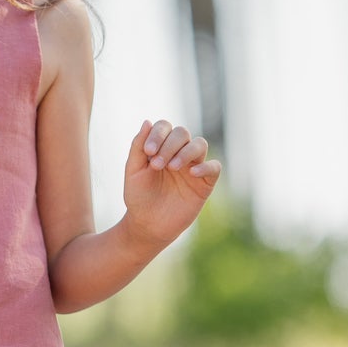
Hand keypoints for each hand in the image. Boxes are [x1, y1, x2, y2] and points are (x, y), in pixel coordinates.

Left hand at [123, 118, 221, 247]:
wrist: (148, 225)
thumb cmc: (139, 197)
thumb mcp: (133, 171)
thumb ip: (138, 146)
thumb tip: (147, 121)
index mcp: (161, 147)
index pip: (165, 127)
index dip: (158, 134)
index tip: (147, 152)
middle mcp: (179, 153)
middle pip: (182, 133)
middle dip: (169, 145)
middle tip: (156, 165)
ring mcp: (193, 166)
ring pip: (199, 144)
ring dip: (186, 152)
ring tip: (172, 168)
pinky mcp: (205, 183)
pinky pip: (214, 167)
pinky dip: (206, 166)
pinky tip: (192, 173)